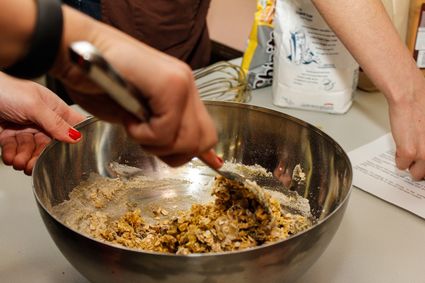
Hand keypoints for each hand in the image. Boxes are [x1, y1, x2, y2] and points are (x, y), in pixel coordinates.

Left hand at [0, 73, 85, 174]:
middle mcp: (42, 120)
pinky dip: (12, 156)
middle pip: (50, 145)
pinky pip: (14, 150)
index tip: (73, 153)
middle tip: (35, 165)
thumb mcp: (34, 105)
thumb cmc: (5, 90)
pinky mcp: (9, 135)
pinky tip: (10, 157)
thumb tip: (76, 137)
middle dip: (42, 156)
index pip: (73, 125)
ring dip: (25, 158)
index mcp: (54, 108)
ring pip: (31, 150)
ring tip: (18, 161)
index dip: (76, 138)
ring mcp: (26, 128)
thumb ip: (55, 123)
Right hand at [51, 7, 218, 167]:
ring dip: (154, 143)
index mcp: (182, 91)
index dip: (201, 154)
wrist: (74, 50)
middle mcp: (187, 85)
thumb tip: (183, 152)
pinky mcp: (169, 83)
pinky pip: (165, 130)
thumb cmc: (97, 82)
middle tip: (145, 139)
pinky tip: (128, 116)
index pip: (207, 131)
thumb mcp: (134, 116)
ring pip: (188, 139)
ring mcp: (181, 82)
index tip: (197, 162)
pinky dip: (143, 133)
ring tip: (134, 124)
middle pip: (202, 141)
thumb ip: (161, 131)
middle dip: (171, 152)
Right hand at [389, 78, 424, 179]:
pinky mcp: (408, 153)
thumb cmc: (423, 106)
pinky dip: (399, 160)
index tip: (423, 161)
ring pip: (417, 173)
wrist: (410, 97)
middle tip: (418, 161)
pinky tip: (400, 149)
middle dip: (422, 168)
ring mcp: (424, 154)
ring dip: (411, 166)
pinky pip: (401, 165)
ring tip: (409, 155)